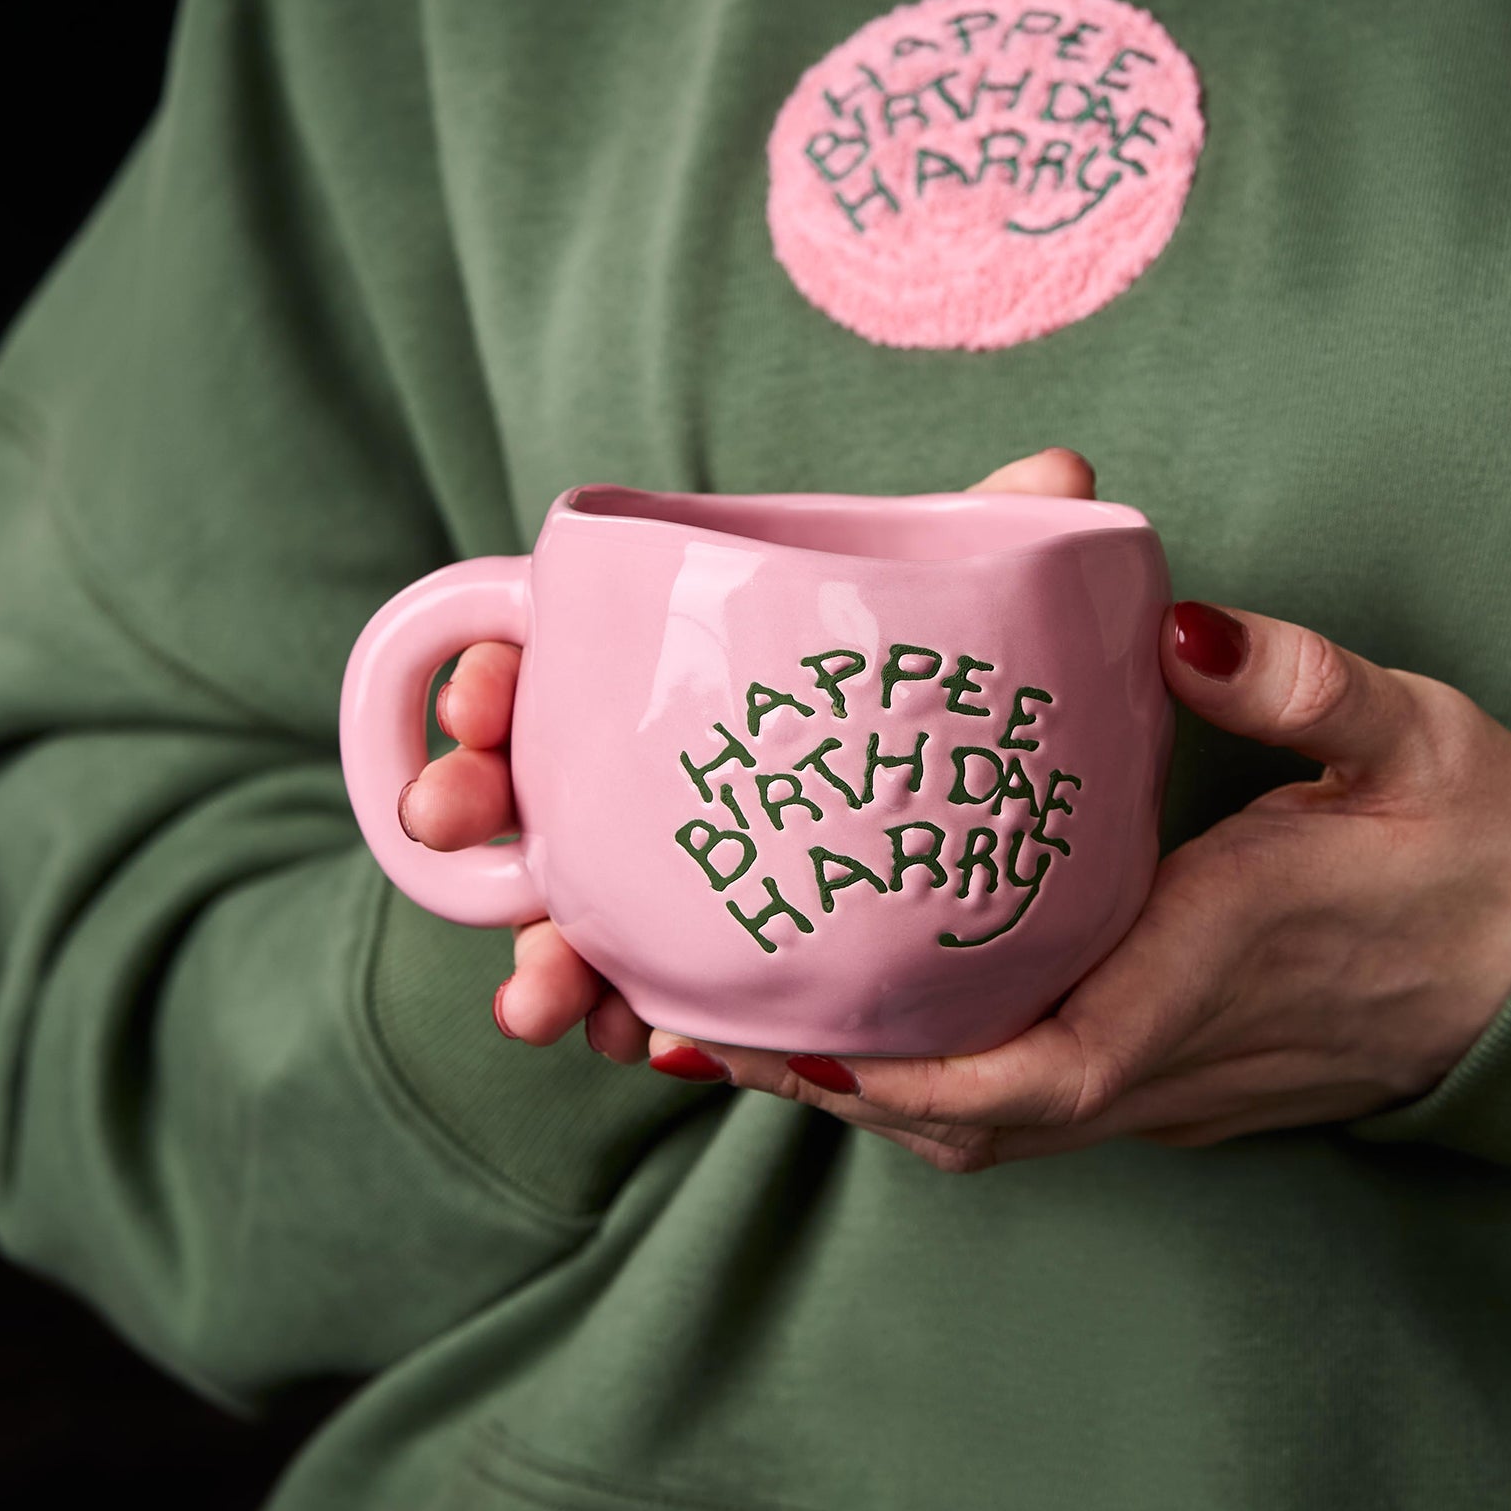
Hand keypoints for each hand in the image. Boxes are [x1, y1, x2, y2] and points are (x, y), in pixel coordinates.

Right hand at [394, 449, 1101, 1063]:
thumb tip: (1063, 471)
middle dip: (468, 799)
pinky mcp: (719, 961)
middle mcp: (664, 770)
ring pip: (576, 911)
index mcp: (689, 670)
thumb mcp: (990, 633)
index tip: (486, 694)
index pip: (562, 659)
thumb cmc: (969, 719)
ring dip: (536, 954)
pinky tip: (627, 1039)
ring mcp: (680, 871)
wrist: (1040, 878)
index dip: (500, 673)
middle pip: (535, 784)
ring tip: (531, 996)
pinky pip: (649, 993)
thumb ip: (1011, 553)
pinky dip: (624, 1018)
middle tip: (447, 816)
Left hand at [646, 575, 1510, 1172]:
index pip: (1043, 1068)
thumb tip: (1183, 623)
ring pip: (991, 1127)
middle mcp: (1172, 1056)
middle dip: (833, 1082)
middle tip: (703, 1015)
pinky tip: (868, 1026)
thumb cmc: (1480, 854)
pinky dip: (931, 1084)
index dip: (906, 1071)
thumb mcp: (1409, 738)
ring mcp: (1170, 1087)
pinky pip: (1027, 1109)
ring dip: (866, 1090)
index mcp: (1211, 973)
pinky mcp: (1172, 1081)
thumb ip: (1298, 682)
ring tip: (751, 1020)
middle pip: (973, 1118)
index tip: (789, 1036)